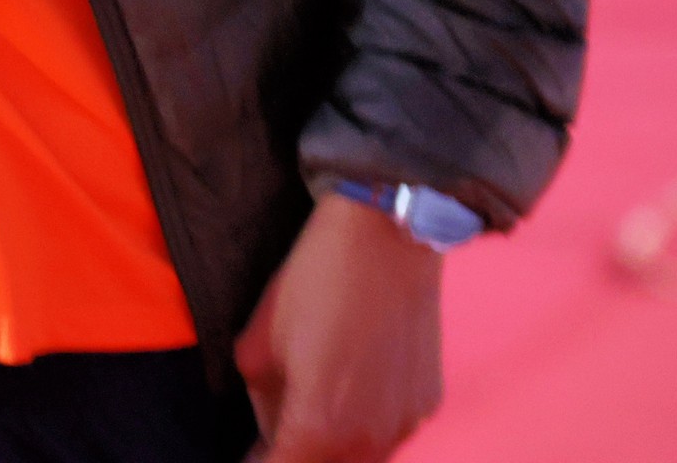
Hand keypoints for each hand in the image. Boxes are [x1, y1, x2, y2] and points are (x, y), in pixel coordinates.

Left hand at [235, 190, 445, 461]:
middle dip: (293, 457)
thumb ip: (261, 408)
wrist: (386, 236)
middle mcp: (370, 441)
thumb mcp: (257, 347)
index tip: (250, 454)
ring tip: (309, 408)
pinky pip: (387, 434)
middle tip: (273, 436)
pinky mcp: (426, 403)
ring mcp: (405, 425)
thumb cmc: (313, 284)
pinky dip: (362, 427)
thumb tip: (267, 437)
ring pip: (359, 461)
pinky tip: (348, 387)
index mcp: (320, 430)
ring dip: (329, 448)